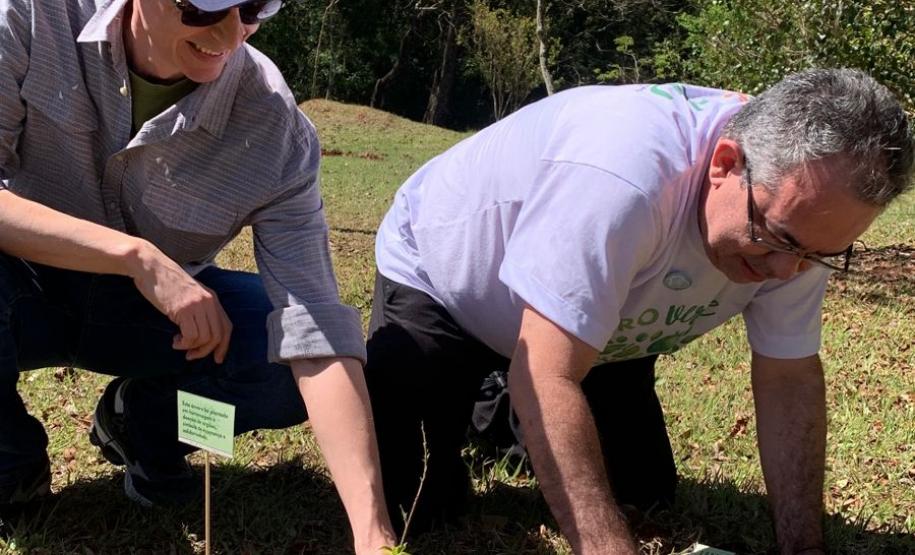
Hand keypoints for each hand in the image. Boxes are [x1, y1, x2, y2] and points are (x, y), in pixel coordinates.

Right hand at [130, 243, 232, 362]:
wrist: (150, 266)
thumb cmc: (165, 283)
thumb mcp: (189, 294)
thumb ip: (199, 309)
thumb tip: (202, 336)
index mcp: (212, 298)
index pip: (226, 327)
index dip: (224, 346)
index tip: (217, 359)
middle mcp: (209, 302)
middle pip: (218, 335)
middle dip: (206, 351)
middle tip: (191, 356)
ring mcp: (197, 305)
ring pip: (205, 338)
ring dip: (191, 347)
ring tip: (179, 344)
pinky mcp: (184, 309)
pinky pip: (191, 336)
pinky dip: (183, 344)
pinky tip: (174, 340)